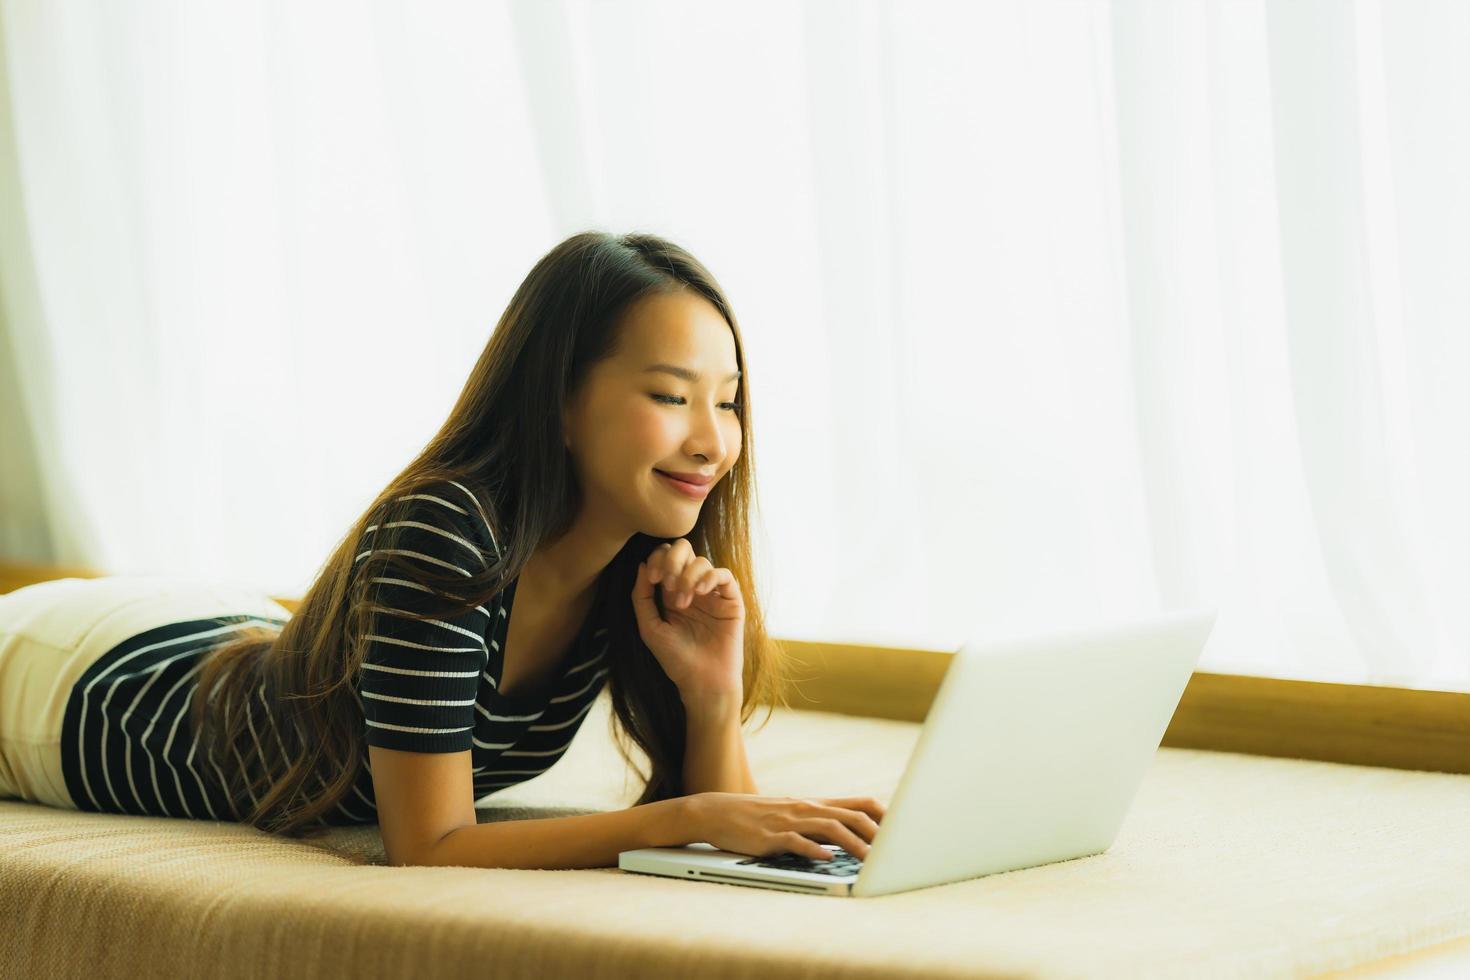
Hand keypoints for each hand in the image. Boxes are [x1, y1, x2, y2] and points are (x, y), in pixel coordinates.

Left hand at [631, 540, 744, 699]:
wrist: (703, 682)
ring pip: (703, 562)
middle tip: (666, 582)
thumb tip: (643, 564)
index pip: (665, 558)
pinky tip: (701, 592)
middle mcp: (692, 588)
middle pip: (684, 550)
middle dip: (673, 559)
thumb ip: (642, 597)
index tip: (653, 578)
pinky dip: (711, 576)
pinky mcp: (732, 601)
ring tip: (683, 603)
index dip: (657, 559)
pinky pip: (725, 575)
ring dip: (688, 577)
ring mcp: (713, 594)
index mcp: (670, 592)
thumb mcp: (650, 628)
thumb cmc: (675, 659)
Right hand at [680, 792, 887, 861]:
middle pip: (851, 815)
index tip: (903, 829)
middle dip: (876, 833)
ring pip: (829, 828)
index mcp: (815, 803)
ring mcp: (789, 821)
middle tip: (895, 851)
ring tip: (871, 860)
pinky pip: (796, 842)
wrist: (718, 812)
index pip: (860, 803)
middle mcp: (807, 808)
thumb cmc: (759, 817)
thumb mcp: (794, 813)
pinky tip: (827, 859)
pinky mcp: (771, 837)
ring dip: (853, 845)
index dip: (883, 815)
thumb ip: (820, 821)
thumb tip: (851, 835)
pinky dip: (814, 850)